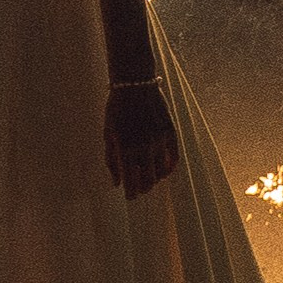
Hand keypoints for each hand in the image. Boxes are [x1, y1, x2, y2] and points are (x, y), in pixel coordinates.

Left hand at [103, 80, 180, 199]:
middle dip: (143, 189)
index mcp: (125, 149)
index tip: (130, 197)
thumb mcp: (108, 134)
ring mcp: (159, 141)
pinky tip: (163, 170)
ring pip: (161, 172)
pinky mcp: (170, 133)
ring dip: (155, 180)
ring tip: (150, 179)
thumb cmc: (117, 110)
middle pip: (148, 181)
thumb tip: (115, 183)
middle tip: (140, 190)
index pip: (131, 181)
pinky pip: (174, 158)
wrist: (135, 85)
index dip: (131, 193)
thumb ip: (111, 160)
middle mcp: (144, 147)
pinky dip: (169, 168)